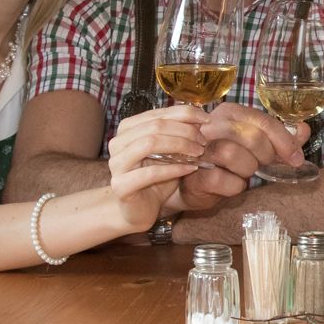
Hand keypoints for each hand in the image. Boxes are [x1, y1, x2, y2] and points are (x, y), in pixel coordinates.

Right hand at [107, 105, 204, 228]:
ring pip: (149, 144)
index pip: (158, 113)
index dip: (185, 113)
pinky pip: (150, 173)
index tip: (207, 119)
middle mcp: (118, 142)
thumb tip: (200, 120)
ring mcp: (116, 164)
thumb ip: (180, 135)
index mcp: (128, 128)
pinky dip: (174, 169)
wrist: (138, 210)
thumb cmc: (156, 179)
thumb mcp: (170, 153)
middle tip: (203, 141)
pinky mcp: (121, 185)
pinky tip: (190, 169)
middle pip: (155, 126)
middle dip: (185, 131)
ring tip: (198, 153)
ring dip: (179, 146)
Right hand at [172, 103, 308, 212]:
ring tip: (244, 173)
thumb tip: (304, 129)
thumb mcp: (256, 147)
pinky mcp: (195, 175)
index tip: (296, 159)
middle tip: (265, 165)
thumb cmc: (228, 162)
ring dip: (248, 169)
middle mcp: (210, 125)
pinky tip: (232, 185)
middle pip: (250, 135)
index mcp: (229, 113)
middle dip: (266, 154)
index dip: (284, 141)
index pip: (262, 121)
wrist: (195, 185)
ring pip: (233, 154)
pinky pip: (225, 181)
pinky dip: (236, 187)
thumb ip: (280, 138)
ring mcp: (199, 150)